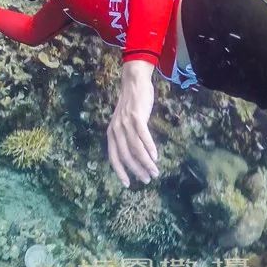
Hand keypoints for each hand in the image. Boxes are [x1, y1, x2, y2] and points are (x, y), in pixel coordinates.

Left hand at [107, 60, 159, 187]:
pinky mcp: (136, 116)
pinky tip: (155, 156)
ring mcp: (125, 123)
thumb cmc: (132, 104)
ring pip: (135, 148)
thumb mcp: (124, 122)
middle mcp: (115, 130)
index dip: (120, 171)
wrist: (133, 82)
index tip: (128, 184)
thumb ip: (126, 137)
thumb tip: (134, 155)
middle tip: (148, 180)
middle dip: (137, 170)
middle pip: (125, 155)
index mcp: (111, 133)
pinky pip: (143, 136)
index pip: (113, 157)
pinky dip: (149, 147)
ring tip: (155, 171)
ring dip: (146, 162)